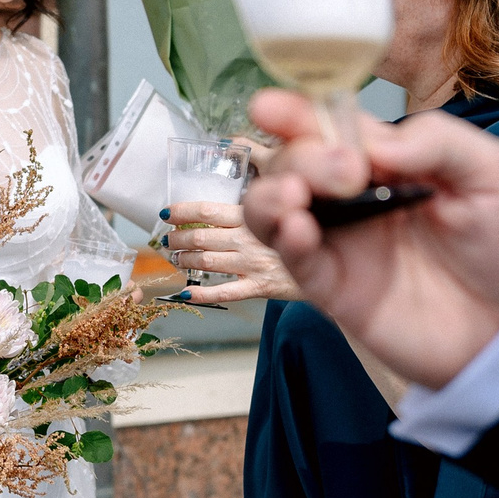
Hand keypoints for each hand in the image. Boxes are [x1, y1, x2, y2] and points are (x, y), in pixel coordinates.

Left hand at [160, 202, 299, 303]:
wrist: (332, 264)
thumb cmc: (304, 233)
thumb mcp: (281, 210)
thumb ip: (254, 206)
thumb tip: (224, 203)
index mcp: (252, 216)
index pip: (207, 211)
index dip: (182, 212)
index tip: (167, 213)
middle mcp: (249, 239)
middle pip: (200, 237)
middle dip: (177, 239)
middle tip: (168, 241)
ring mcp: (253, 264)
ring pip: (206, 262)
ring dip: (184, 261)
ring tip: (176, 259)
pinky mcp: (259, 287)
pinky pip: (224, 292)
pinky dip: (201, 294)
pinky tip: (186, 293)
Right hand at [239, 89, 498, 388]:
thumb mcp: (495, 171)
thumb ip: (437, 141)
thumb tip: (374, 143)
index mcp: (387, 159)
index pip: (329, 124)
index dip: (296, 111)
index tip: (272, 107)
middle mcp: (352, 195)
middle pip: (292, 160)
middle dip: (304, 155)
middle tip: (348, 171)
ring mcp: (341, 241)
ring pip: (271, 206)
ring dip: (270, 194)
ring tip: (296, 199)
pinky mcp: (335, 288)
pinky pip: (292, 259)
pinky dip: (283, 238)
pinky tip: (298, 229)